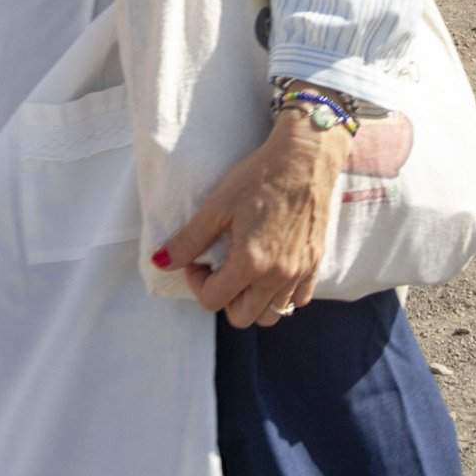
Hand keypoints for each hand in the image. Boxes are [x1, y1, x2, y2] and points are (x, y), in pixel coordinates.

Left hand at [157, 108, 349, 327]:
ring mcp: (300, 272)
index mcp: (251, 263)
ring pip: (272, 315)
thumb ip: (189, 240)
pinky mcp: (316, 264)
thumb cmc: (261, 176)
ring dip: (253, 301)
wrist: (306, 158)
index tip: (199, 260)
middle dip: (224, 298)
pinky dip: (282, 294)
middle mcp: (277, 276)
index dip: (197, 282)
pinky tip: (272, 270)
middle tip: (221, 268)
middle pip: (242, 317)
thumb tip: (160, 262)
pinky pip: (298, 299)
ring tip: (246, 272)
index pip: (213, 300)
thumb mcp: (218, 205)